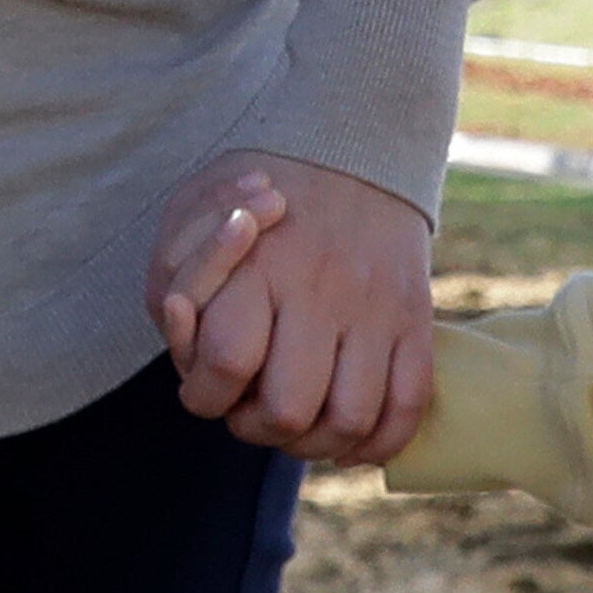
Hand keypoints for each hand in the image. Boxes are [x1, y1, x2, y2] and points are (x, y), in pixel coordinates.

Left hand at [148, 150, 439, 466]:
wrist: (353, 146)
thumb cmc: (254, 191)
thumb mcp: (193, 213)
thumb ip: (176, 277)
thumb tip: (182, 331)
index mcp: (259, 262)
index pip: (224, 363)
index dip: (205, 395)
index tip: (209, 387)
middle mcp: (321, 289)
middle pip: (287, 409)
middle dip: (257, 428)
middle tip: (252, 411)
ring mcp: (376, 308)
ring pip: (349, 419)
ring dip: (316, 446)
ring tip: (299, 427)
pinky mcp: (416, 319)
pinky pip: (408, 406)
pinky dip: (378, 442)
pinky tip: (350, 439)